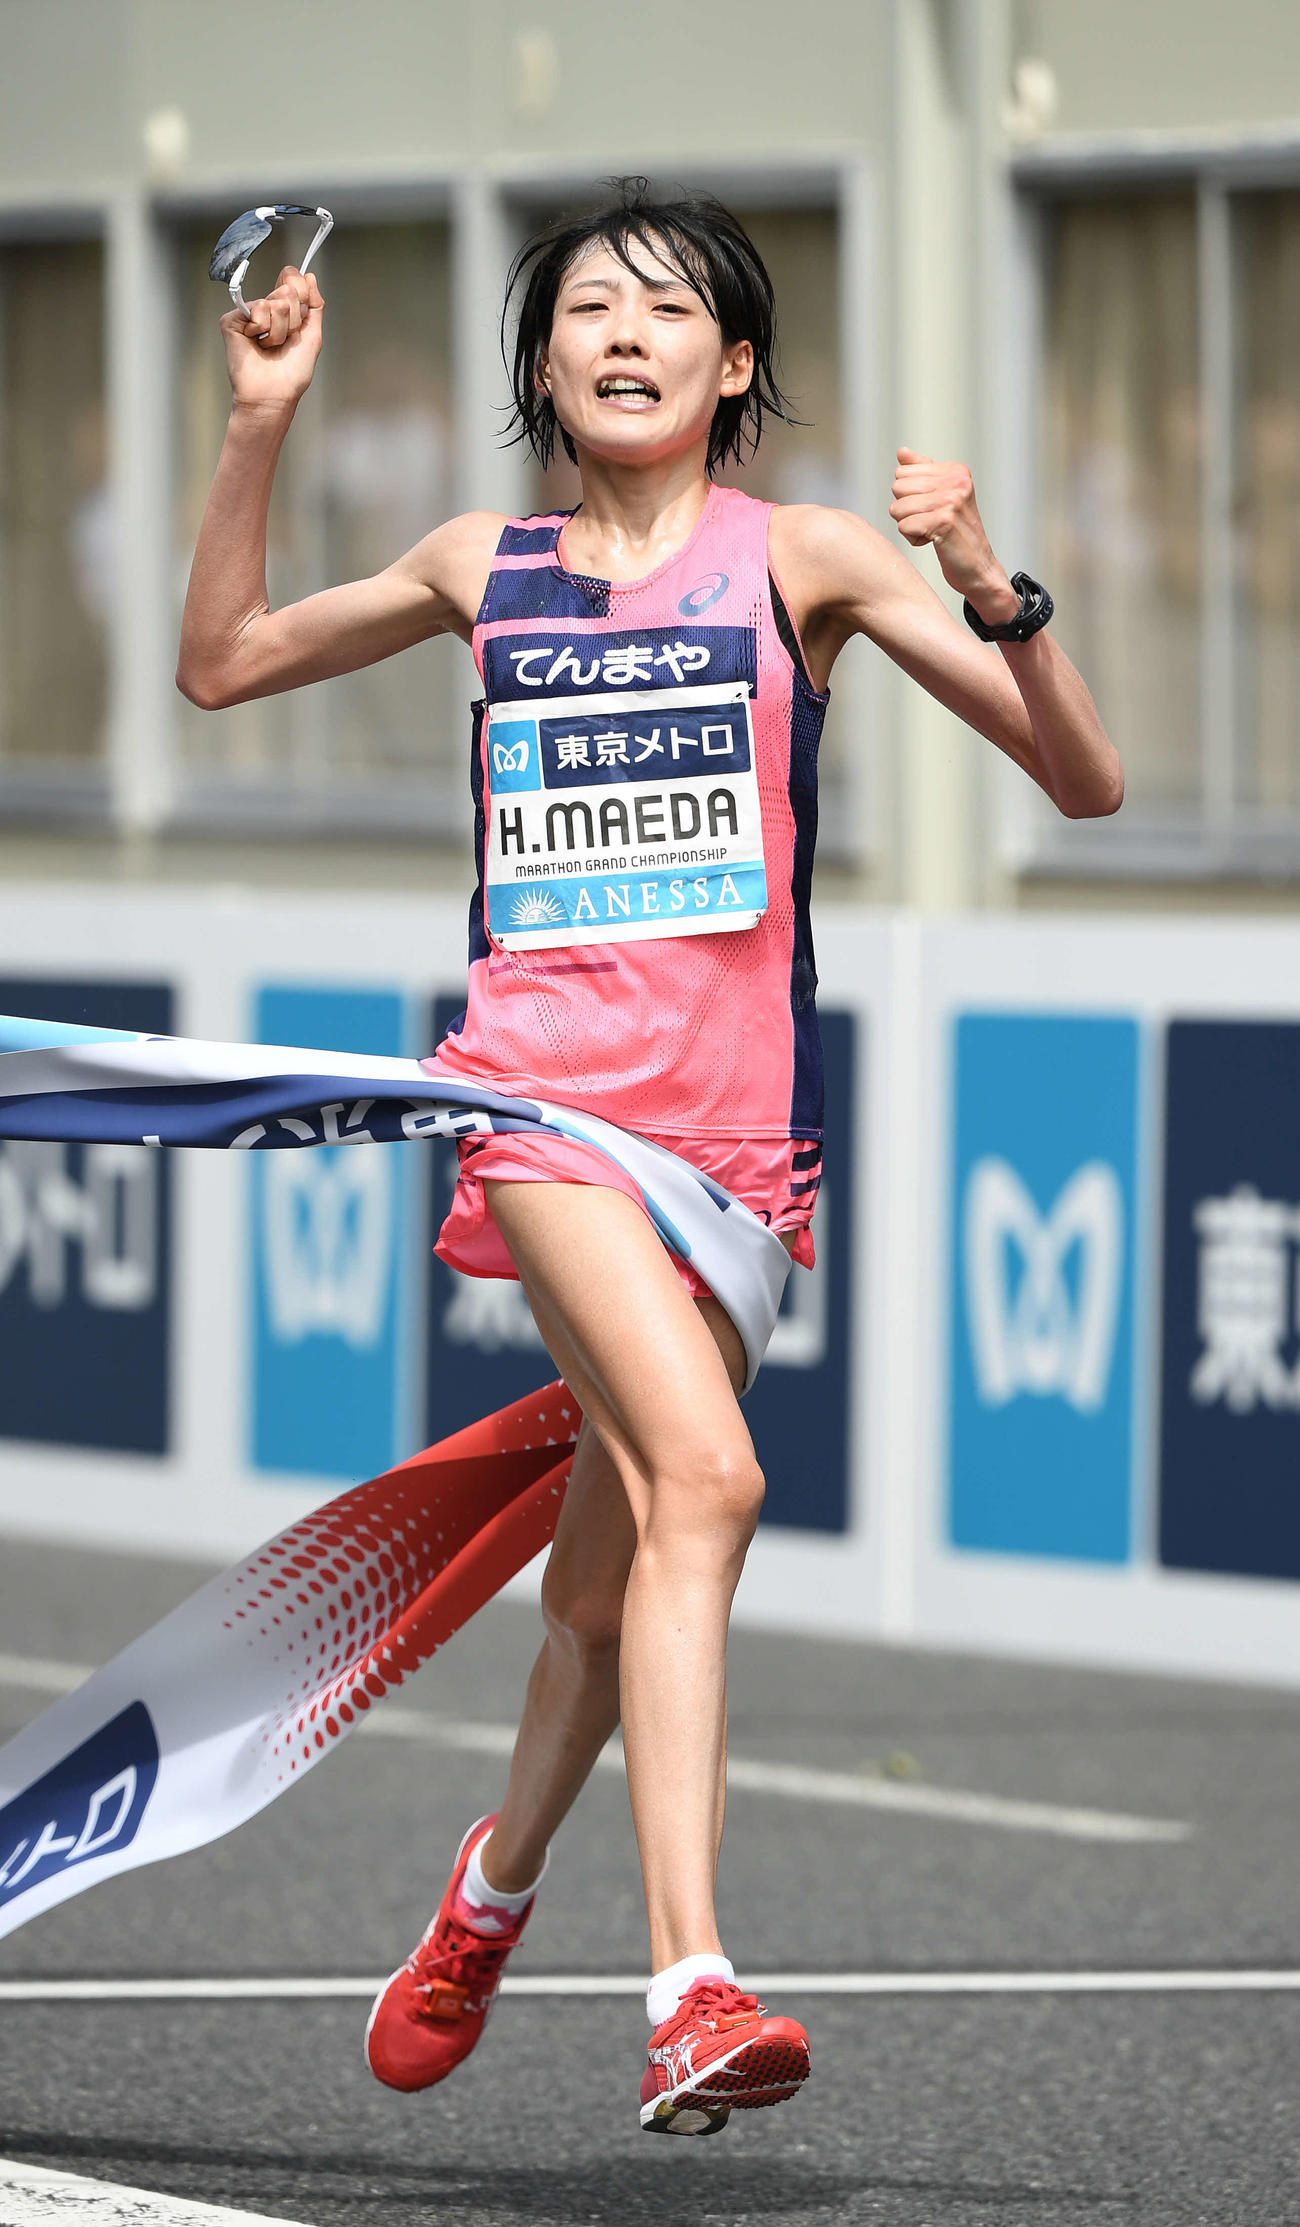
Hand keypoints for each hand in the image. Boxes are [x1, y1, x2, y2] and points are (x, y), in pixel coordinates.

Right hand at [219, 264, 323, 412]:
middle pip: (288, 290)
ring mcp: (248, 313)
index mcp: (285, 311)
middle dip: (292, 320)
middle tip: (284, 340)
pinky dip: (262, 330)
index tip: (302, 316)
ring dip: (278, 331)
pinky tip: (256, 342)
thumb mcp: (313, 336)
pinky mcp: (232, 319)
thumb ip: (315, 305)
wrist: (273, 394)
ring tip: (270, 346)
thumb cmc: (291, 374)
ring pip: (274, 303)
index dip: (302, 295)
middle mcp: (267, 309)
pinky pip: (256, 310)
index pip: (294, 281)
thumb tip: (309, 276)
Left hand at [889, 446, 1019, 624]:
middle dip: (907, 510)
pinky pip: (904, 526)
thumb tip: (902, 452)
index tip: (933, 508)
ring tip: (933, 532)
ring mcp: (951, 500)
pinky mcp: (943, 521)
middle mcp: (956, 481)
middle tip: (932, 522)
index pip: (902, 472)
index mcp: (955, 470)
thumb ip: (922, 472)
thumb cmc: (957, 534)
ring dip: (909, 526)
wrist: (978, 568)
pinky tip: (934, 542)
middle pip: (898, 488)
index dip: (910, 496)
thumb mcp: (942, 496)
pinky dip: (914, 540)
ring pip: (898, 508)